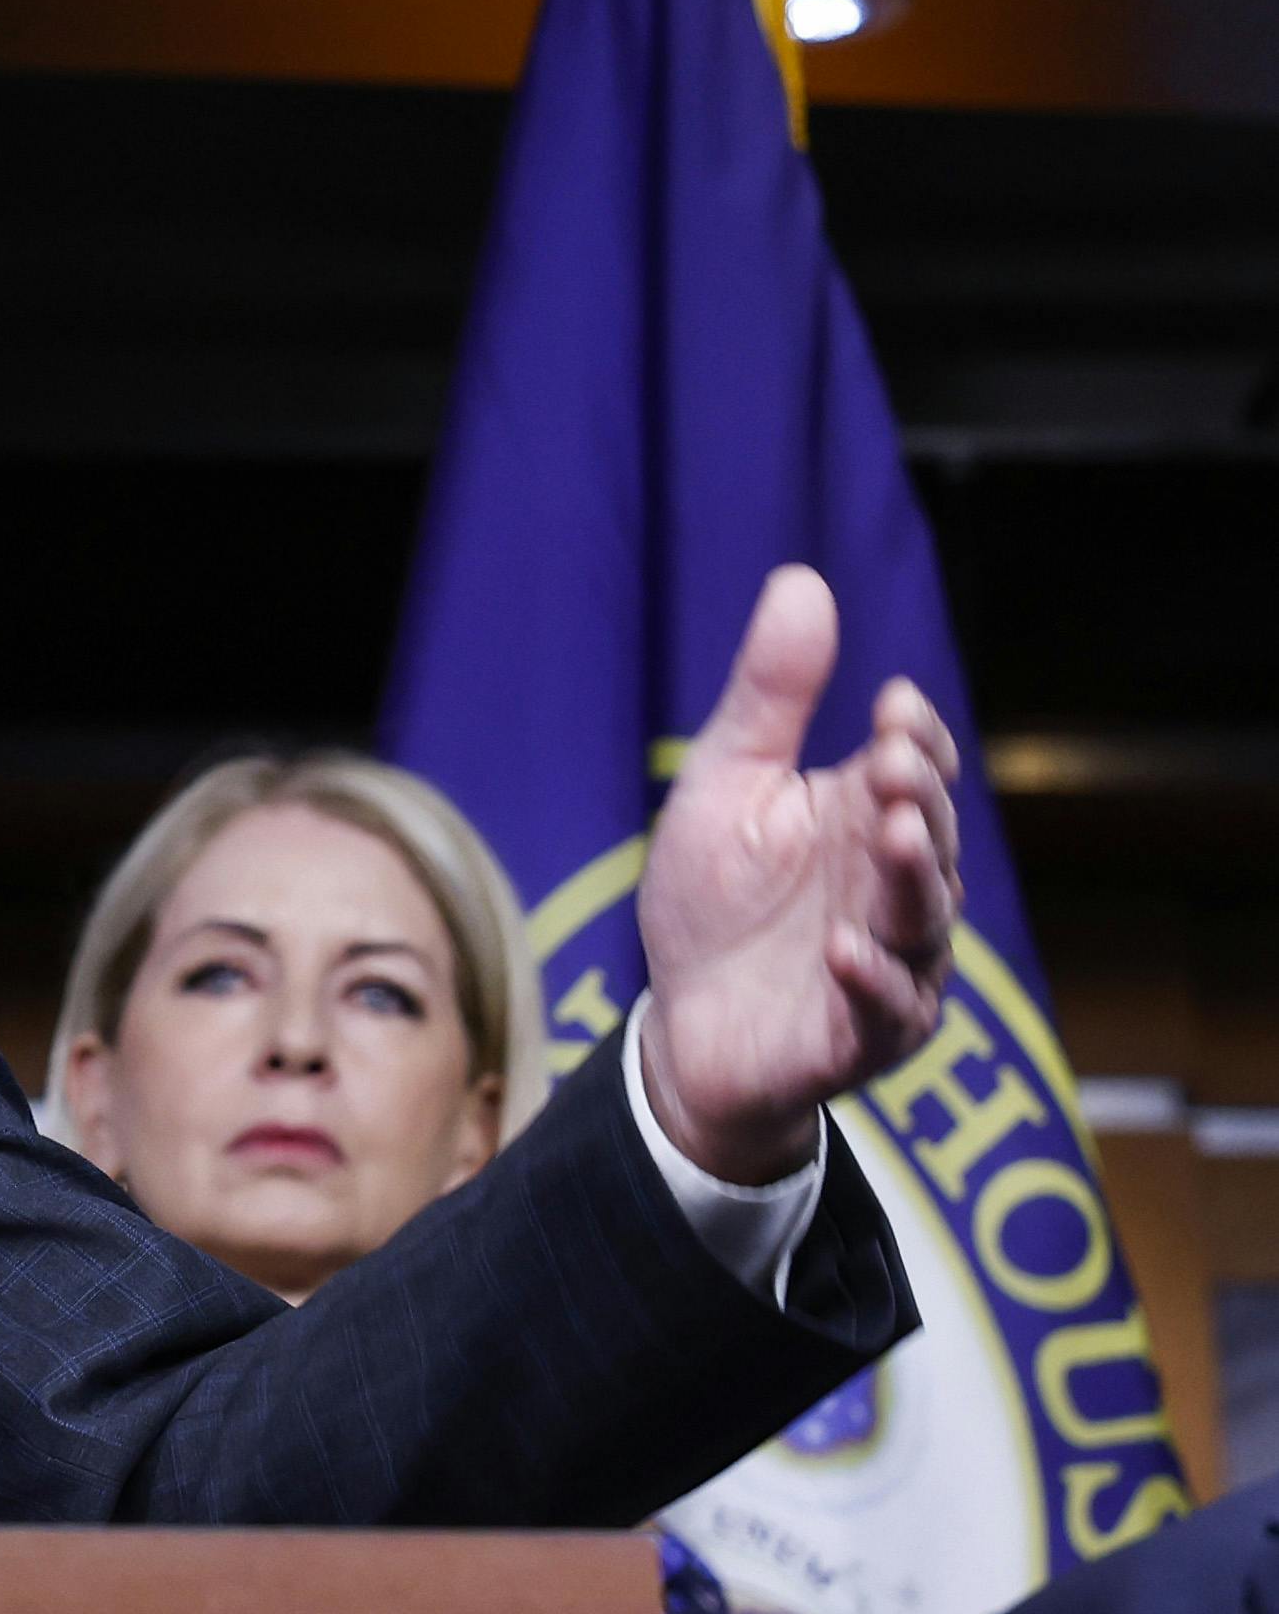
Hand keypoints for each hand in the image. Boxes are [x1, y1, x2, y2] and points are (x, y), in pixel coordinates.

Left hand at [633, 564, 961, 1183]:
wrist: (684, 1026)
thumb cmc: (712, 902)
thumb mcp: (725, 786)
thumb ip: (768, 696)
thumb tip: (802, 579)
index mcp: (866, 818)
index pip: (916, 766)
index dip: (913, 739)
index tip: (891, 705)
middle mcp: (896, 885)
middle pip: (929, 833)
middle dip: (915, 798)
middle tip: (889, 765)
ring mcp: (895, 961)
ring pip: (924, 917)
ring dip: (912, 876)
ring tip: (891, 834)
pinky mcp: (869, 1034)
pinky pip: (888, 1007)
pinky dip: (873, 979)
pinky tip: (844, 947)